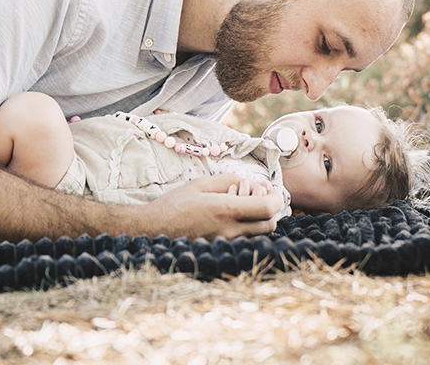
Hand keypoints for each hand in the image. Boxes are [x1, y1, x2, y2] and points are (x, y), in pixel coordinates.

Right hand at [140, 174, 282, 239]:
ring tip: (244, 206)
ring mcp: (226, 243)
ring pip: (259, 234)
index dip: (275, 197)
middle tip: (258, 197)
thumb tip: (254, 184)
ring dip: (260, 220)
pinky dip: (248, 229)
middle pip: (269, 224)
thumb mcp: (202, 183)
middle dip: (270, 209)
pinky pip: (246, 240)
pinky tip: (234, 218)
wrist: (154, 229)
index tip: (270, 190)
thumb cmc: (176, 203)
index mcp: (225, 210)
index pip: (267, 208)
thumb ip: (230, 180)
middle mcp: (229, 230)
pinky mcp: (221, 250)